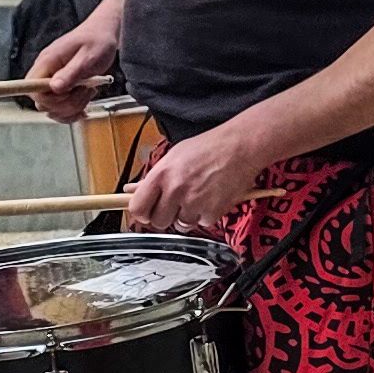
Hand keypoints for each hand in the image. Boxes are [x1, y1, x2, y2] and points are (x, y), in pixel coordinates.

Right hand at [22, 14, 121, 121]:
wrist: (103, 33)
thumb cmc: (97, 41)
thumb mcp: (88, 57)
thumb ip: (71, 72)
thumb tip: (54, 88)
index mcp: (47, 62)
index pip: (31, 88)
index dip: (49, 98)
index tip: (69, 92)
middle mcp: (45, 72)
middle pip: (42, 102)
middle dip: (65, 105)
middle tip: (85, 91)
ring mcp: (52, 80)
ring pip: (51, 108)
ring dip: (71, 108)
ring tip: (88, 92)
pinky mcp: (60, 87)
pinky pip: (59, 109)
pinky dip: (72, 112)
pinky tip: (84, 106)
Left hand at [119, 119, 263, 232]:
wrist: (240, 147)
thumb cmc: (209, 147)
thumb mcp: (175, 156)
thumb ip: (154, 177)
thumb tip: (133, 190)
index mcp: (161, 174)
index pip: (138, 208)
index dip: (142, 213)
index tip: (147, 212)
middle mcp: (175, 189)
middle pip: (158, 222)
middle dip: (165, 216)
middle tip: (175, 204)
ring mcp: (194, 202)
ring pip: (180, 225)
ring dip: (186, 216)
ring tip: (196, 197)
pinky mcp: (212, 212)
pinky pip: (201, 223)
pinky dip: (205, 215)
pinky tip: (210, 198)